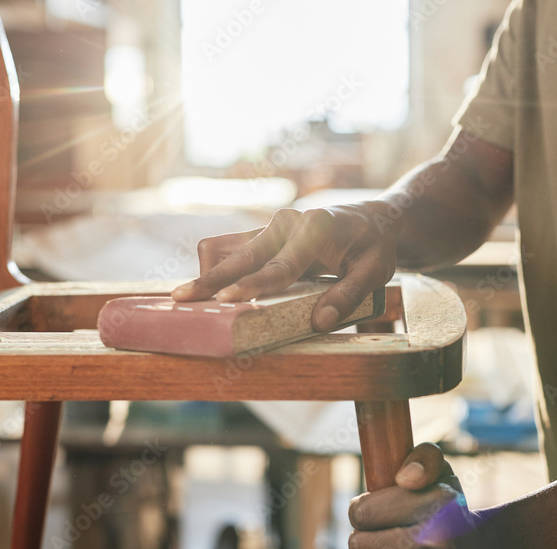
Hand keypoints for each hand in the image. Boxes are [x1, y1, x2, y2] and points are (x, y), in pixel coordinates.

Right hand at [171, 204, 398, 331]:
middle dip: (211, 279)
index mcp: (314, 231)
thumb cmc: (372, 247)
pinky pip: (229, 245)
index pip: (279, 266)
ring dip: (208, 270)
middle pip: (241, 256)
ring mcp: (270, 226)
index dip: (252, 285)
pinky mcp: (261, 233)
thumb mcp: (375, 271)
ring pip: (226, 245)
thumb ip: (348, 295)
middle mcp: (286, 224)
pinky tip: (207, 287)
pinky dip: (215, 264)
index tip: (227, 299)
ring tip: (187, 297)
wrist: (369, 219)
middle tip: (181, 299)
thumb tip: (320, 321)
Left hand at [347, 443, 497, 548]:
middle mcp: (438, 545)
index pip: (361, 512)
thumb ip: (423, 459)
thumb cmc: (451, 513)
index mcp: (436, 506)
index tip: (373, 513)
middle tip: (384, 538)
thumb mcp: (442, 475)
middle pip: (357, 544)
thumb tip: (405, 479)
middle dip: (365, 539)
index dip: (361, 511)